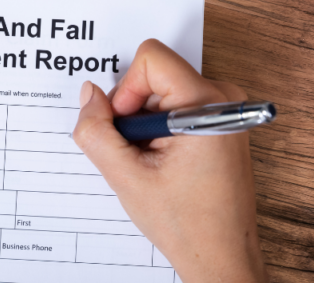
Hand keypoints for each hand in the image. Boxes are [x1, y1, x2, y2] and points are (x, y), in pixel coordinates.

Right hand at [73, 39, 266, 282]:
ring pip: (162, 93)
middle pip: (155, 75)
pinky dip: (160, 131)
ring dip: (146, 125)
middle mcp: (222, 98)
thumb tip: (88, 94)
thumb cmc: (186, 223)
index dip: (126, 90)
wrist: (222, 256)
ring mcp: (225, 109)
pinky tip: (165, 164)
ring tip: (154, 163)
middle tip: (138, 153)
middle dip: (134, 111)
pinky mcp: (221, 121)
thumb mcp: (126, 177)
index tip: (129, 128)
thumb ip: (96, 132)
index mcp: (207, 104)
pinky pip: (176, 107)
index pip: (151, 58)